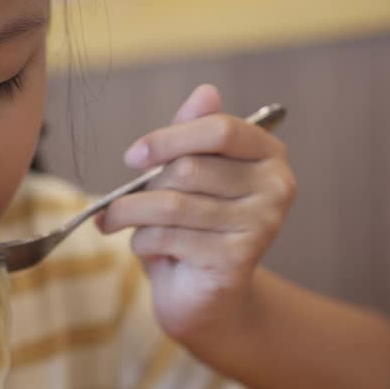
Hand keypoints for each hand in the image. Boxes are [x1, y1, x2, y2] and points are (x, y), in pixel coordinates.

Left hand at [97, 85, 295, 345]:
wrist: (206, 297)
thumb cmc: (193, 227)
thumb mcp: (188, 176)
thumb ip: (193, 133)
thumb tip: (205, 91)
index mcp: (268, 155)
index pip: (220, 129)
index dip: (169, 137)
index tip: (132, 156)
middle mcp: (275, 187)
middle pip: (189, 169)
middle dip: (145, 185)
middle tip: (122, 200)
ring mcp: (261, 225)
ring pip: (172, 204)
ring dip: (130, 213)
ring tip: (114, 220)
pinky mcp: (238, 260)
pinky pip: (169, 237)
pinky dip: (141, 241)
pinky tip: (143, 246)